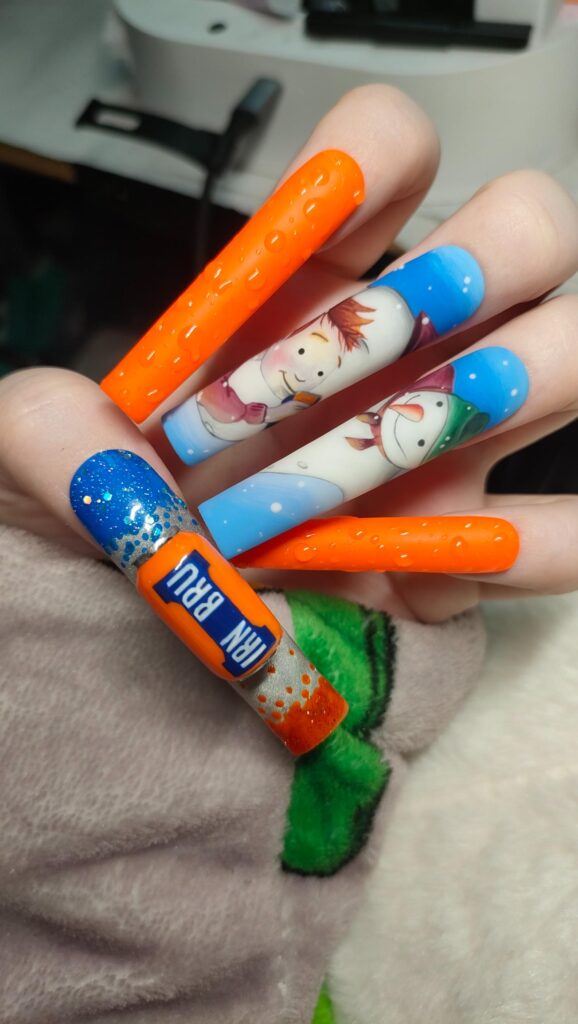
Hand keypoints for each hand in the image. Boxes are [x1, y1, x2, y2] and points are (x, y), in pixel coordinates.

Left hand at [1, 85, 576, 621]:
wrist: (154, 644)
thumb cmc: (102, 531)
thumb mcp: (33, 466)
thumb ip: (40, 433)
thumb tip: (111, 457)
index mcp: (303, 295)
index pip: (385, 158)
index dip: (381, 159)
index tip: (331, 213)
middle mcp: (400, 350)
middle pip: (525, 225)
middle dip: (481, 259)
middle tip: (384, 343)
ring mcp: (450, 442)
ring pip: (572, 347)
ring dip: (523, 379)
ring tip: (413, 449)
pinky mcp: (473, 544)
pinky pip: (564, 532)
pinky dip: (539, 545)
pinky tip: (447, 573)